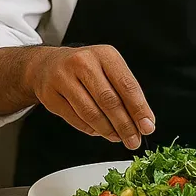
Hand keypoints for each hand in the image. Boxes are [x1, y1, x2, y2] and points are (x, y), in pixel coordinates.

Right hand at [26, 45, 154, 148]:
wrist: (47, 64)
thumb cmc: (85, 69)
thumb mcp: (108, 69)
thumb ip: (126, 93)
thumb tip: (144, 122)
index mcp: (104, 54)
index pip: (126, 85)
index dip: (139, 109)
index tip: (148, 126)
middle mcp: (83, 62)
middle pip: (109, 101)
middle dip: (125, 125)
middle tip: (133, 140)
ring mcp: (63, 78)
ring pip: (90, 113)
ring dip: (108, 130)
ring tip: (117, 137)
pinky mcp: (50, 95)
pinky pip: (75, 119)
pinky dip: (90, 129)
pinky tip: (99, 131)